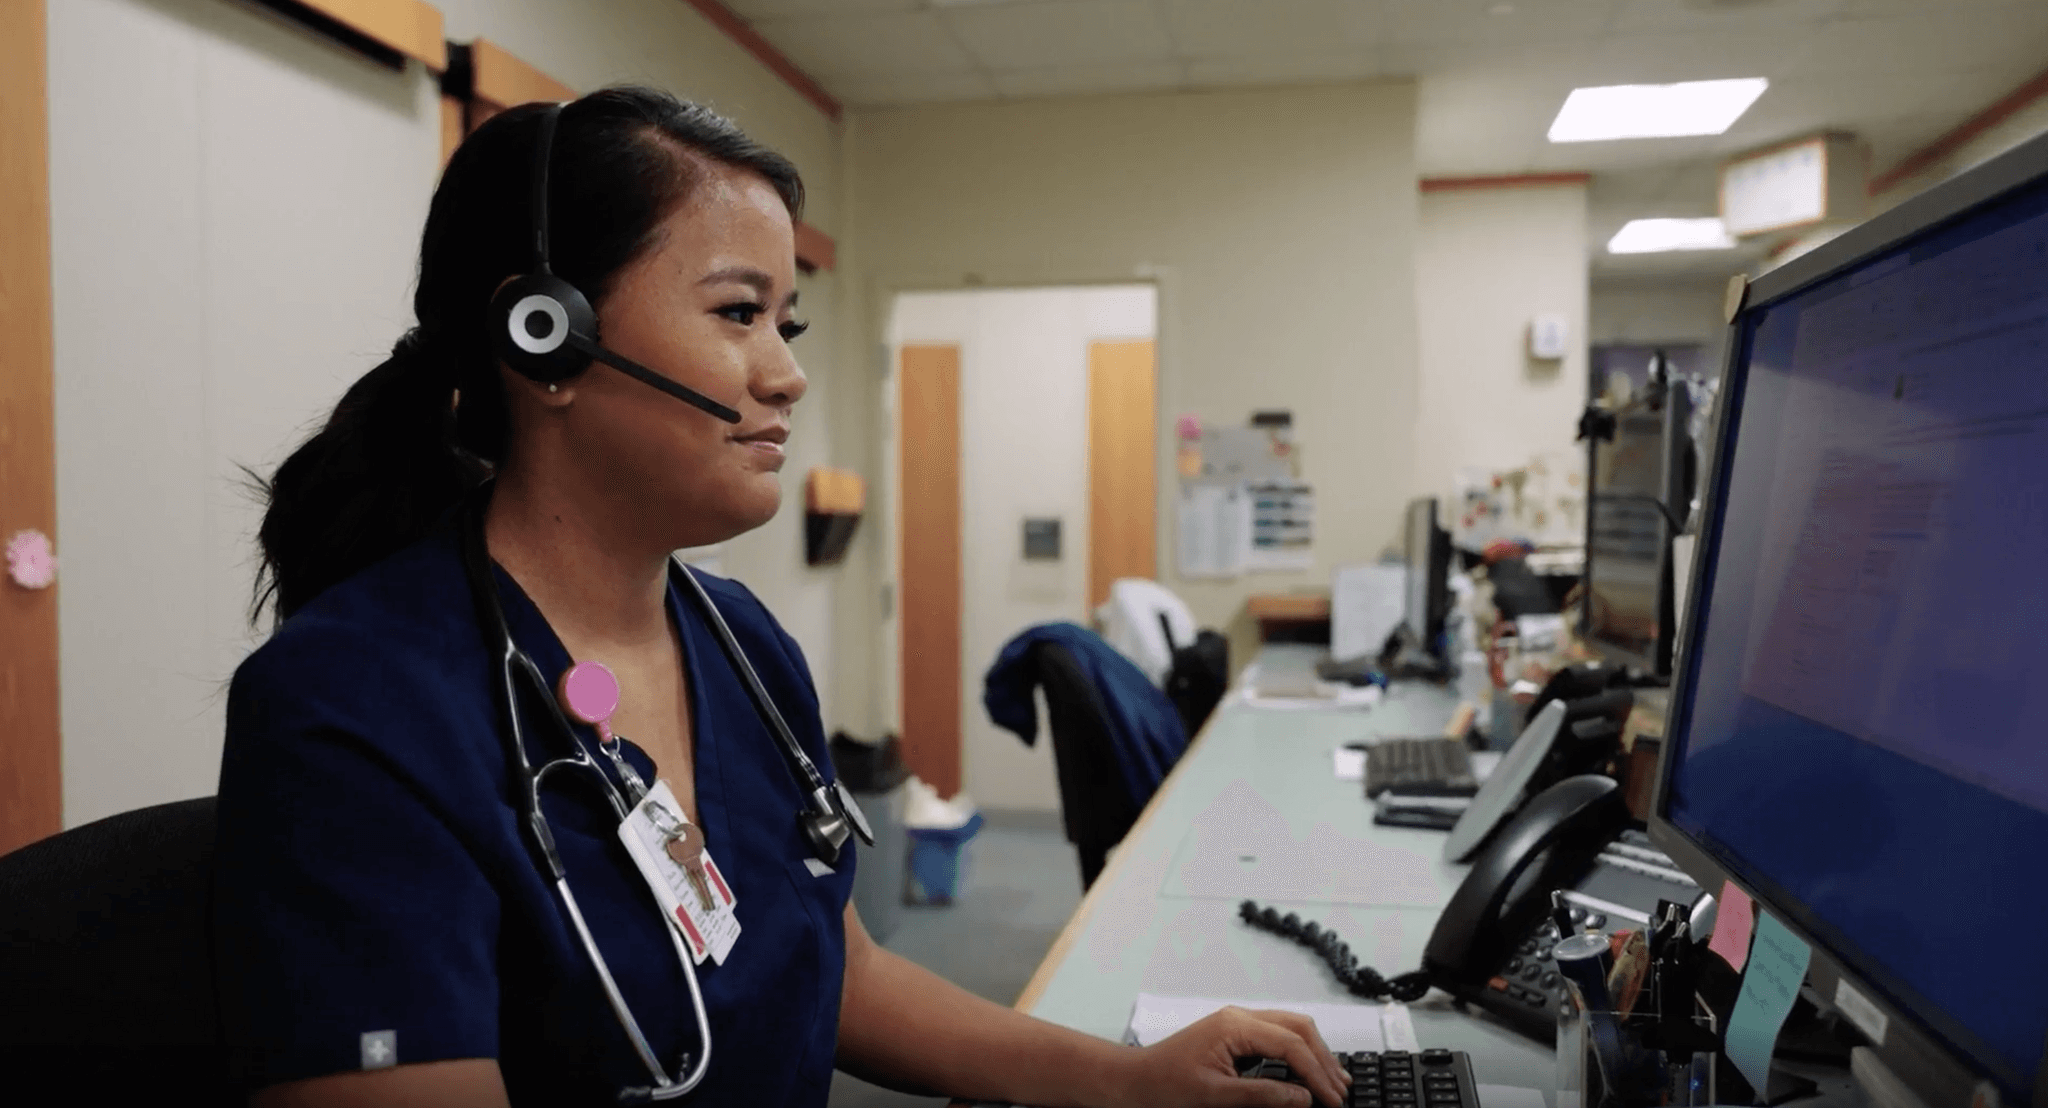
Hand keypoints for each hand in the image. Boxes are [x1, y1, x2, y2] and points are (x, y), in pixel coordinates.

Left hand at [1105, 1006, 1348, 1107]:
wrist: (1134, 1080)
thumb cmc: (1164, 1085)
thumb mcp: (1215, 1096)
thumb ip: (1262, 1095)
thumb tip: (1302, 1098)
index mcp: (1234, 1026)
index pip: (1291, 1044)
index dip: (1316, 1073)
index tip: (1331, 1098)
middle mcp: (1239, 1017)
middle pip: (1298, 1028)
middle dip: (1323, 1058)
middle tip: (1340, 1090)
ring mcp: (1238, 1023)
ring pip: (1291, 1028)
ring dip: (1315, 1052)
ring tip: (1333, 1080)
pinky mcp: (1236, 1035)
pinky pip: (1277, 1036)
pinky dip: (1298, 1052)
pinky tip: (1308, 1070)